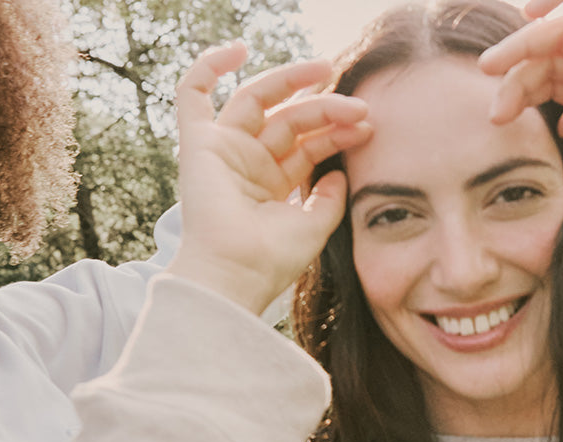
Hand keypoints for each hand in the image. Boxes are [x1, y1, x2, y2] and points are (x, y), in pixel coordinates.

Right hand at [167, 43, 371, 314]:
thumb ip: (330, 199)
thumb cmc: (273, 260)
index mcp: (274, 187)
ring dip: (293, 84)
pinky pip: (193, 93)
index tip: (368, 127)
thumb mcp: (316, 226)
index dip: (338, 132)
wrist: (238, 273)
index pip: (309, 146)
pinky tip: (238, 48)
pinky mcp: (199, 144)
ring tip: (328, 71)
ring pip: (259, 101)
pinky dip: (209, 66)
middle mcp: (249, 165)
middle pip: (290, 121)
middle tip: (359, 105)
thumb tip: (340, 173)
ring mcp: (224, 151)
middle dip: (325, 109)